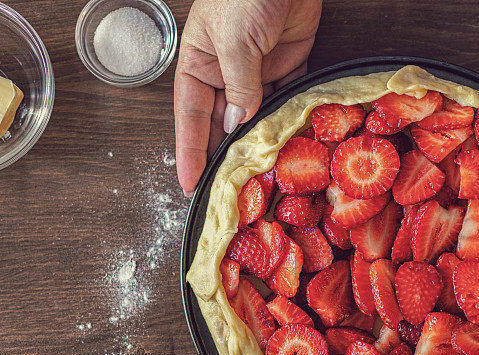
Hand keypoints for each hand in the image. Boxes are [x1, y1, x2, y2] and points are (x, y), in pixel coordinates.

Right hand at [174, 0, 322, 196]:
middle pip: (222, 123)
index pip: (189, 116)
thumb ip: (238, 86)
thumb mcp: (235, 40)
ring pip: (255, 117)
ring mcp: (258, 70)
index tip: (190, 183)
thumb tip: (237, 126)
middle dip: (225, 155)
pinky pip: (285, 101)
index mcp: (199, 63)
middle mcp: (225, 72)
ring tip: (261, 177)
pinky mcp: (289, 65)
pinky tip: (288, 145)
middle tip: (229, 191)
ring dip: (259, 143)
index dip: (190, 151)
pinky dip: (286, 121)